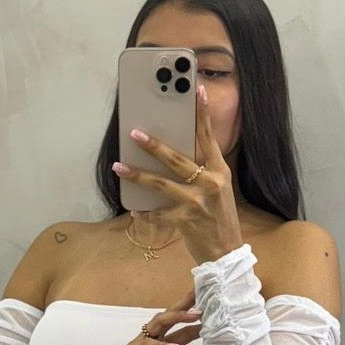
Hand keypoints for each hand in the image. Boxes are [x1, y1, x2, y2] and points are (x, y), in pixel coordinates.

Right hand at [83, 298, 202, 344]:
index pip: (181, 333)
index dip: (196, 326)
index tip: (213, 318)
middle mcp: (152, 341)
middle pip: (171, 317)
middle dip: (187, 305)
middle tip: (204, 294)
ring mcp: (141, 344)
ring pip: (160, 323)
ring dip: (178, 317)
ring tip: (195, 314)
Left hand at [111, 83, 243, 263]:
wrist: (227, 254)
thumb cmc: (220, 220)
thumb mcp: (218, 191)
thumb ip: (202, 172)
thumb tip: (173, 155)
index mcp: (219, 172)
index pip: (208, 138)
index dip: (202, 114)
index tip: (196, 90)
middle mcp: (209, 184)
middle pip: (176, 159)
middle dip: (153, 145)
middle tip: (134, 133)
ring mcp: (197, 202)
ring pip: (160, 184)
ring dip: (137, 175)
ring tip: (118, 166)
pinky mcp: (185, 221)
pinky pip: (158, 215)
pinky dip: (144, 214)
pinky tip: (133, 210)